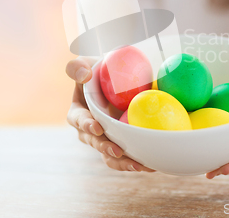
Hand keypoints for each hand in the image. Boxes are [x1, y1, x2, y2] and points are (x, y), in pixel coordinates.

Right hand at [66, 57, 154, 172]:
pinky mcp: (121, 144)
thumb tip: (84, 75)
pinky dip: (136, 162)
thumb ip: (77, 67)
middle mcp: (90, 130)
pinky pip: (126, 157)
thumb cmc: (100, 71)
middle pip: (95, 142)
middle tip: (118, 150)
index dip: (87, 125)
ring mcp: (106, 139)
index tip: (98, 127)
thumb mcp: (86, 64)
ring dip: (122, 163)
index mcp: (79, 112)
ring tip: (137, 165)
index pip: (79, 120)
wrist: (120, 80)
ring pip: (110, 156)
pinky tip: (150, 164)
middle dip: (105, 148)